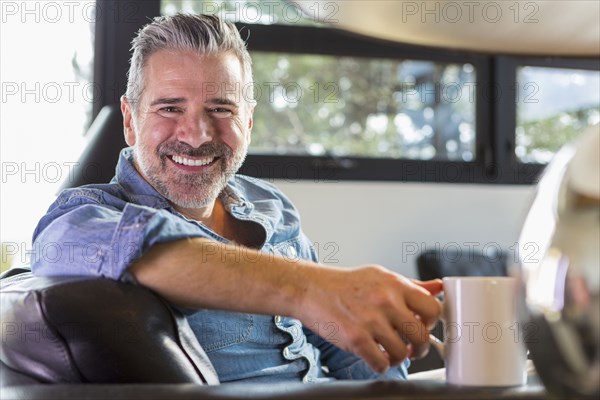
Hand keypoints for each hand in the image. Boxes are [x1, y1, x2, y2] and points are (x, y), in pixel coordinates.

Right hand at [298, 265, 441, 373]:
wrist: (310, 288)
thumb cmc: (345, 284)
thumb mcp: (380, 277)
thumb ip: (411, 285)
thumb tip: (438, 288)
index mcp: (394, 284)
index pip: (432, 308)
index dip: (431, 322)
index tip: (424, 327)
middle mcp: (385, 300)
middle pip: (421, 335)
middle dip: (419, 347)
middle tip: (411, 347)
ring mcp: (370, 320)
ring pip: (402, 353)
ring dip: (398, 358)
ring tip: (389, 351)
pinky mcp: (355, 338)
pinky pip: (381, 364)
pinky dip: (381, 365)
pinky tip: (375, 356)